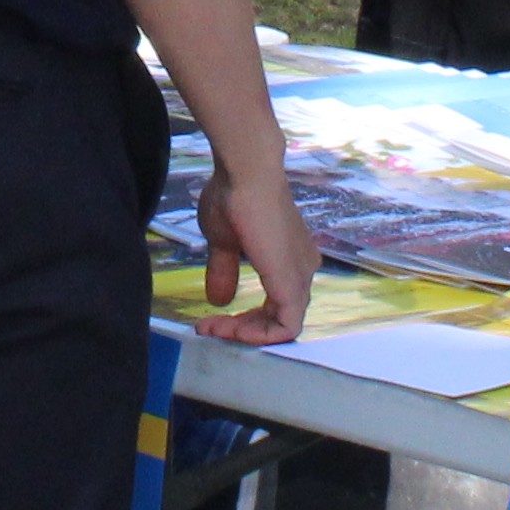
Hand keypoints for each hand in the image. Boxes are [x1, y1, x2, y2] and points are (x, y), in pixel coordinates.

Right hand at [186, 146, 315, 344]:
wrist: (247, 173)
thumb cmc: (234, 196)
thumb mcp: (224, 241)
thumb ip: (225, 270)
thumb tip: (218, 300)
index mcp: (291, 260)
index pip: (275, 306)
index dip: (244, 320)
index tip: (208, 319)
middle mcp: (302, 270)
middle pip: (279, 318)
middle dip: (242, 330)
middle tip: (207, 327)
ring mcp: (300, 277)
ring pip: (283, 326)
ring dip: (246, 334)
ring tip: (212, 328)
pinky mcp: (292, 284)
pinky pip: (286, 326)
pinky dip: (259, 335)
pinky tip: (229, 330)